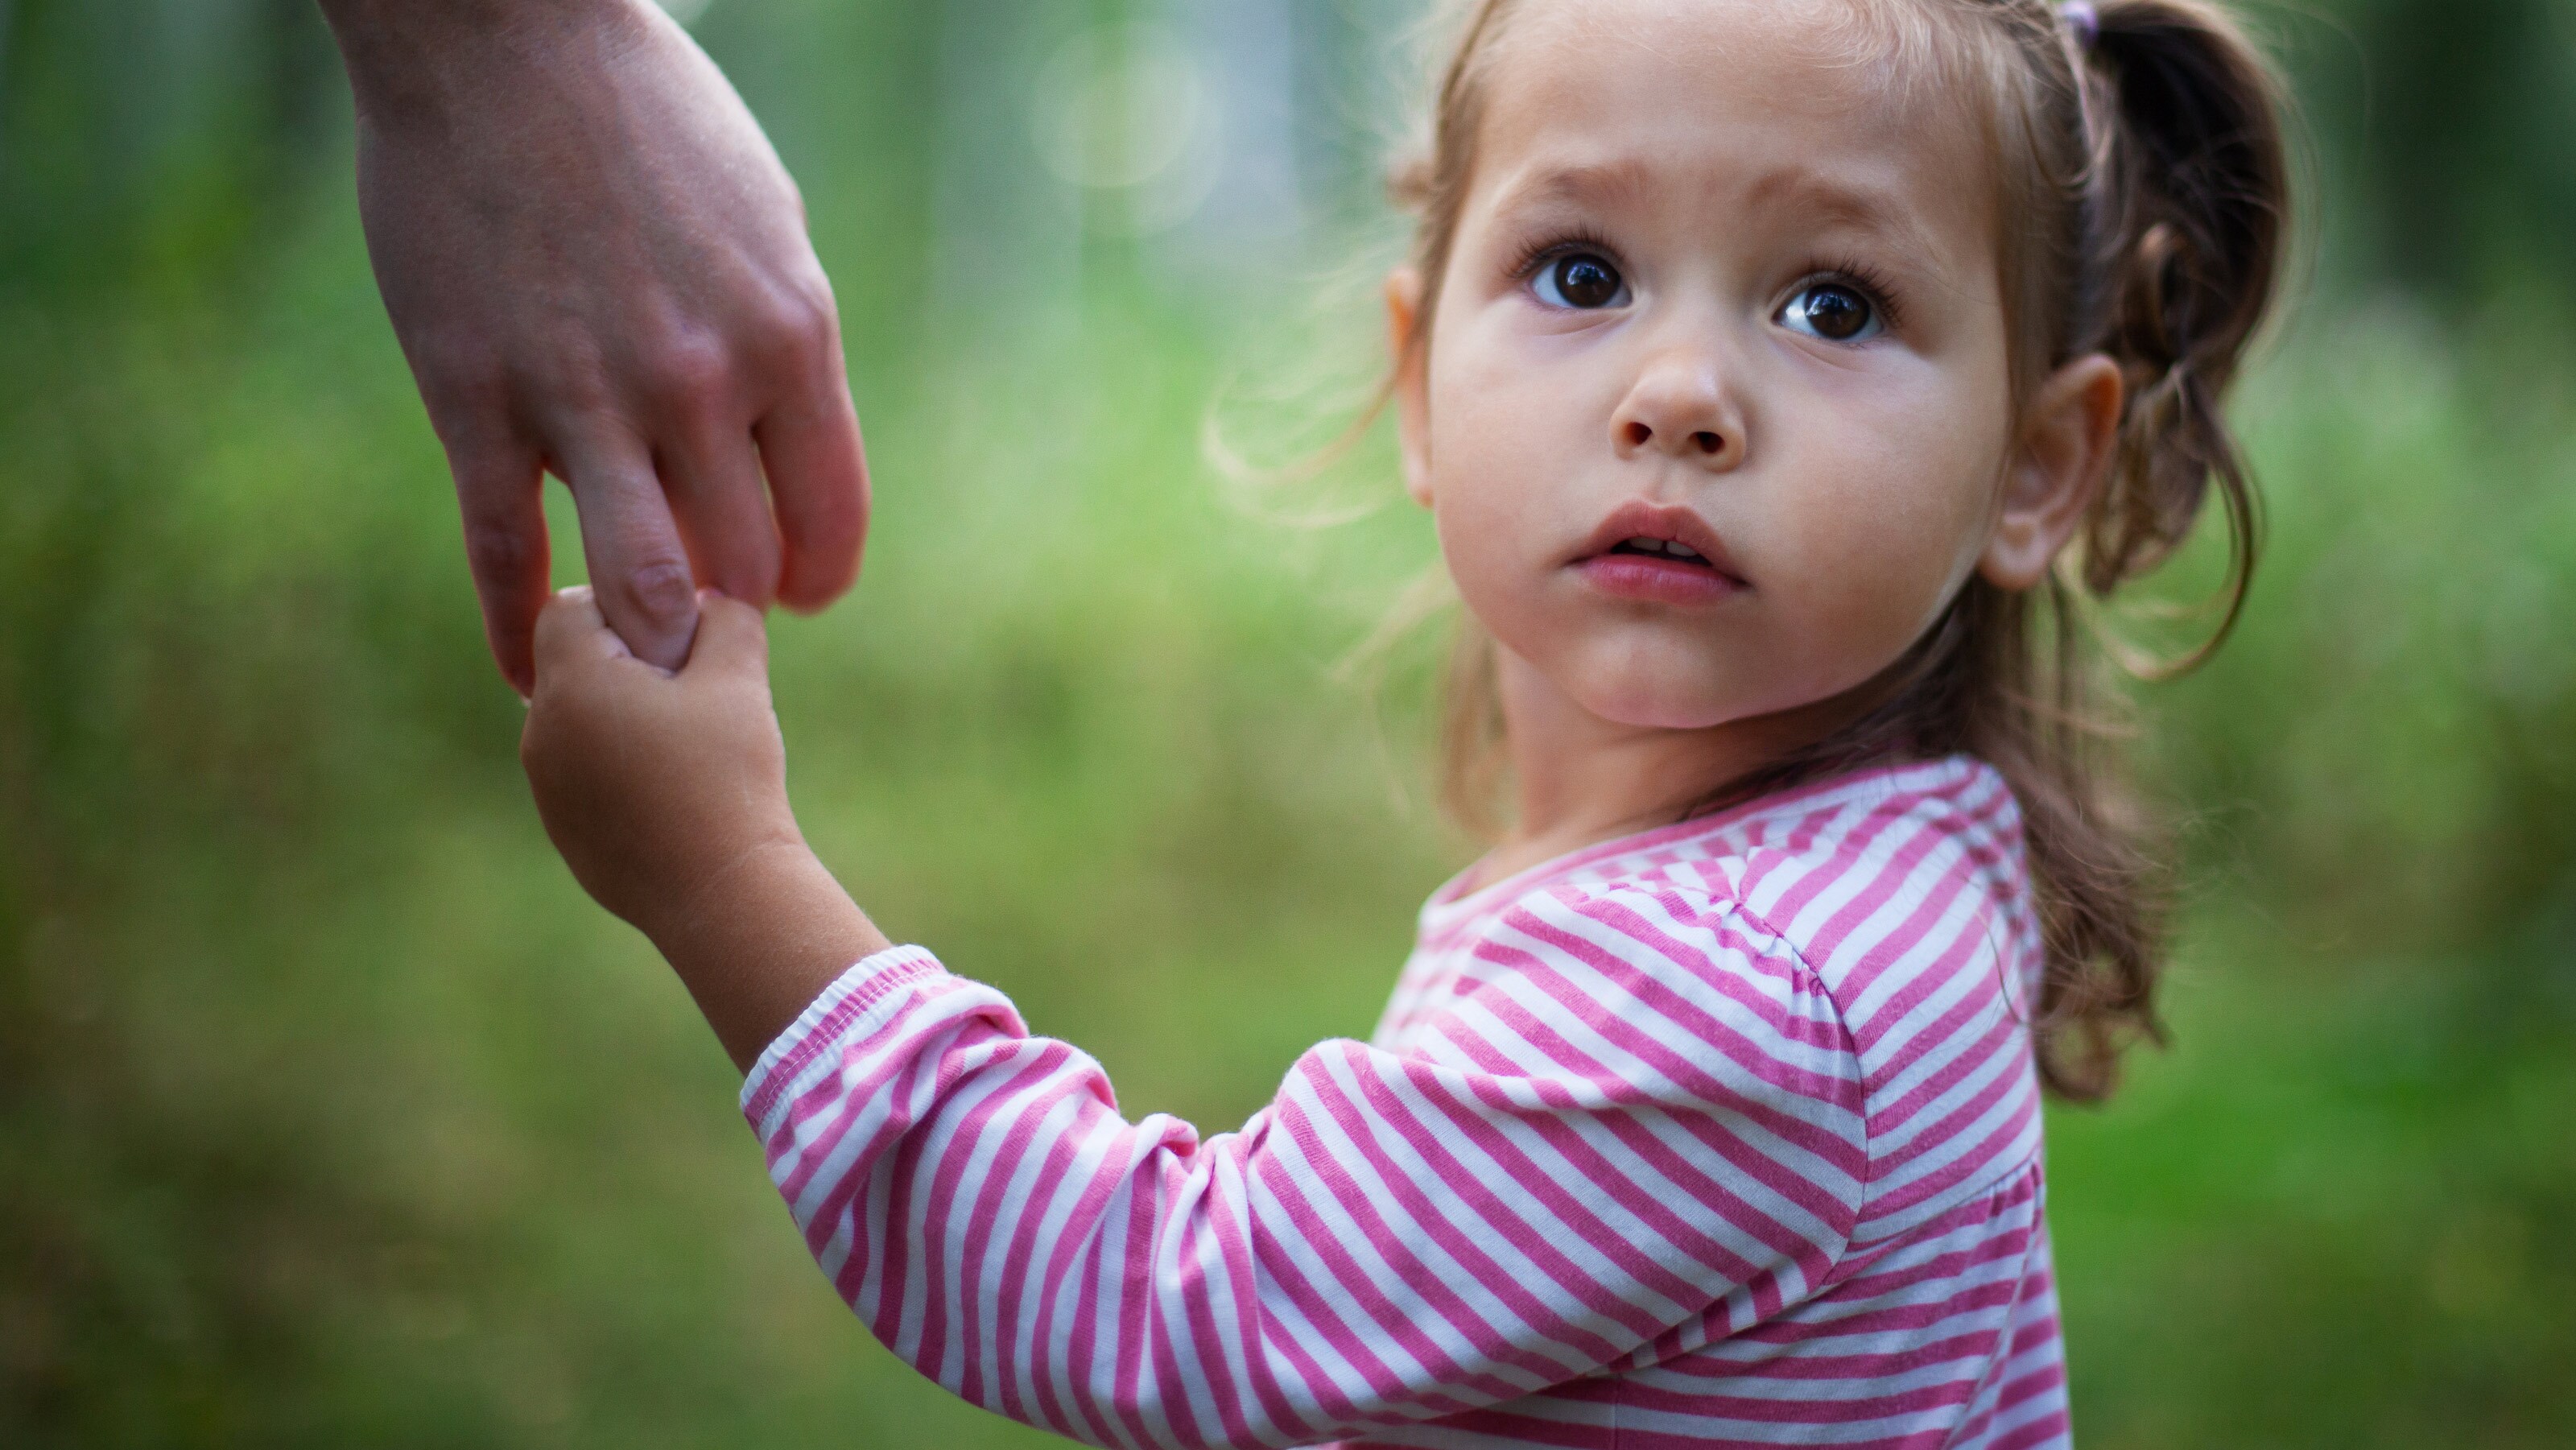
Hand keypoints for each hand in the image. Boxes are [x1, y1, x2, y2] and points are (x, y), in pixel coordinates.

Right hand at [321, 0, 867, 690]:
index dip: (813, 579)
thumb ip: (781, 348)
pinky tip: (530, 667)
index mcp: (789, 338)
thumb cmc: (649, 124)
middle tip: (704, 608)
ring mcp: (586, 400)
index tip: (793, 593)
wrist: (503, 41)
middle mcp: (701, 383)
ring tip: (636, 648)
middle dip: (730, 604)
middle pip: (741, 568)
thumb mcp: (765, 228)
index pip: (828, 520)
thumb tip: (781, 453)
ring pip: (641, 586)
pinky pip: (504, 555)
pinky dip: (521, 630)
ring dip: (646, 634)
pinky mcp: (476, 403)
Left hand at [521, 587, 795, 937]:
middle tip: (692, 691)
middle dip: (625, 661)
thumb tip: (709, 599)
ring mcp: (547, 786)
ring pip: (577, 719)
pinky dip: (620, 767)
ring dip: (623, 714)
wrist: (722, 893)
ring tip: (689, 746)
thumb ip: (725, 617)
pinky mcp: (565, 829)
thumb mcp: (740, 679)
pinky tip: (675, 791)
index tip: (678, 641)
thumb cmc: (728, 778)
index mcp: (572, 683)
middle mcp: (541, 731)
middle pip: (570, 662)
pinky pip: (584, 772)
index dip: (626, 606)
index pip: (570, 605)